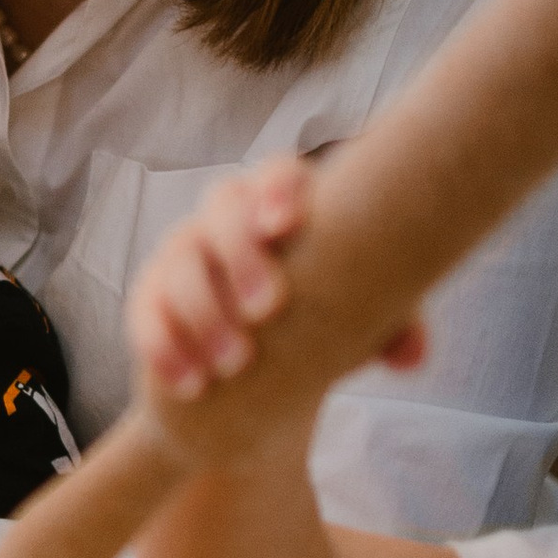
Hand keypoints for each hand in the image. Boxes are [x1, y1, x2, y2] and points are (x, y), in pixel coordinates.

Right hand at [128, 156, 423, 408]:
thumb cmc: (318, 320)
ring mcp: (181, 256)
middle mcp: (225, 220)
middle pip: (221, 210)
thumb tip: (411, 357)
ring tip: (234, 363)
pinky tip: (191, 385)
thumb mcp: (359, 319)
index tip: (287, 225)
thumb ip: (392, 326)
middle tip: (267, 307)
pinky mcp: (149, 301)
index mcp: (281, 206)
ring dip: (205, 313)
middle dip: (240, 254)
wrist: (256, 374)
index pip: (277, 173)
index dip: (278, 190)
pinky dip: (166, 349)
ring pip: (180, 264)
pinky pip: (146, 315)